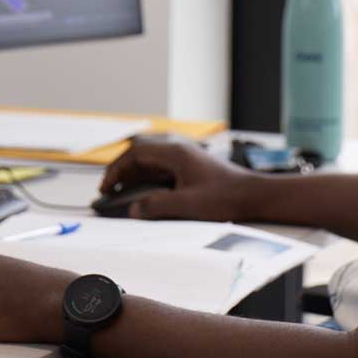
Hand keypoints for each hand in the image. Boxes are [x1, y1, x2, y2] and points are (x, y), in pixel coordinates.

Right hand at [99, 134, 263, 220]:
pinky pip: (160, 164)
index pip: (135, 153)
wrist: (252, 194)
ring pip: (149, 157)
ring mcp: (184, 155)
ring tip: (120, 190)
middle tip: (108, 187)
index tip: (106, 186)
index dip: (116, 169)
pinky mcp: (189, 164)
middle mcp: (178, 148)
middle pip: (140, 151)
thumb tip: (133, 209)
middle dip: (121, 168)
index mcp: (175, 152)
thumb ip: (157, 205)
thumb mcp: (188, 205)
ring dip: (133, 171)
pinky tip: (143, 190)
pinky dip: (146, 175)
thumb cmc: (225, 197)